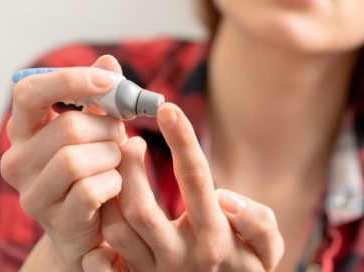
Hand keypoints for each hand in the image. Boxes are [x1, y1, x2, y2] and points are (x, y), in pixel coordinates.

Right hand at [0, 56, 126, 270]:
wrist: (92, 228)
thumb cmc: (94, 167)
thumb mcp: (98, 126)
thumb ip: (101, 95)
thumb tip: (108, 62)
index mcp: (23, 130)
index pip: (28, 93)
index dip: (68, 80)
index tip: (107, 82)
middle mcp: (16, 161)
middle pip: (67, 128)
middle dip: (106, 128)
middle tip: (120, 136)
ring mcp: (32, 195)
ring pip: (75, 160)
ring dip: (110, 157)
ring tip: (115, 162)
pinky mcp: (55, 223)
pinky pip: (89, 191)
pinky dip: (112, 183)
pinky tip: (114, 185)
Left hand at [83, 104, 284, 271]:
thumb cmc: (243, 270)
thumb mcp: (266, 250)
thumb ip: (259, 222)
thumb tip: (226, 198)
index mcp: (213, 239)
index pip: (195, 180)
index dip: (181, 140)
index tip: (167, 108)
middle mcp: (179, 257)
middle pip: (138, 206)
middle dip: (128, 165)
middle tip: (129, 141)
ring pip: (114, 229)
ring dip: (110, 193)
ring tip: (115, 169)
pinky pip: (100, 260)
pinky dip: (97, 232)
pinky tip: (103, 208)